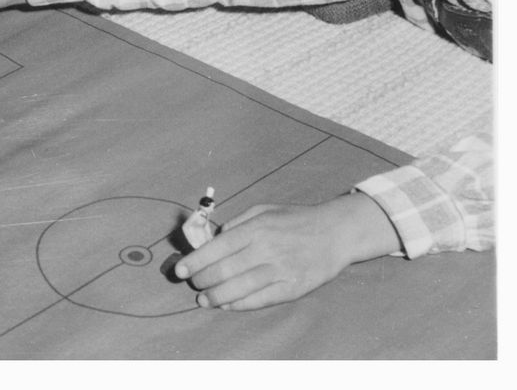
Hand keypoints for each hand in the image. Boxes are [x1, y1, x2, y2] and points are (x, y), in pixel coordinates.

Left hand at [173, 194, 399, 310]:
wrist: (335, 232)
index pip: (217, 247)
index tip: (180, 270)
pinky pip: (260, 300)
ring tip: (203, 299)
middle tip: (193, 283)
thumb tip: (212, 239)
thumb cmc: (295, 219)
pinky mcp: (293, 288)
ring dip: (216, 297)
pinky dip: (239, 305)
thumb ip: (237, 223)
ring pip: (239, 289)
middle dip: (202, 280)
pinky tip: (226, 305)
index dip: (195, 261)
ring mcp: (280, 270)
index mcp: (256, 228)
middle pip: (224, 270)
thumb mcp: (263, 210)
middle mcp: (266, 249)